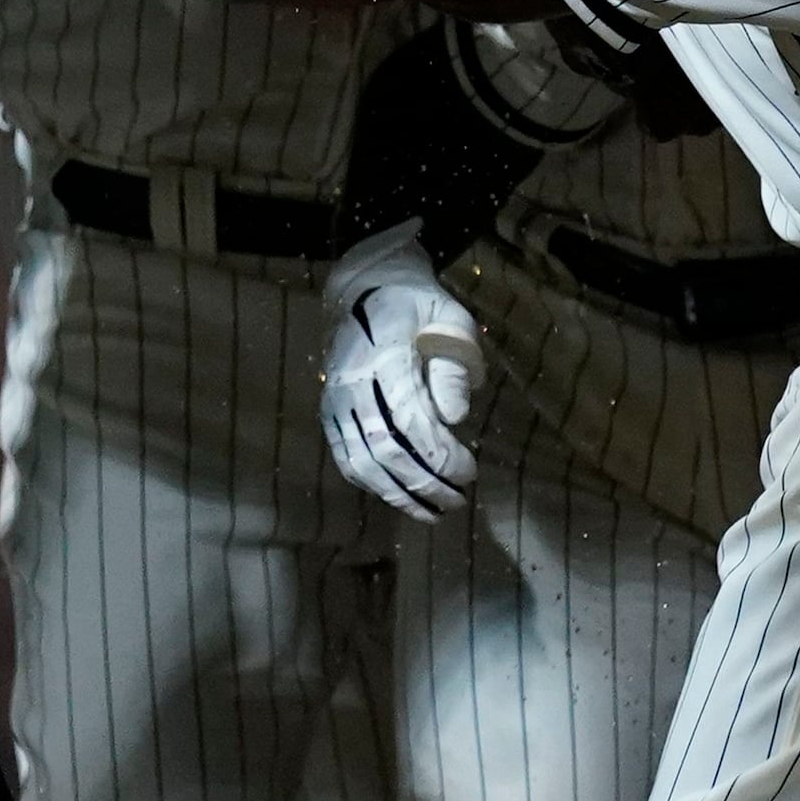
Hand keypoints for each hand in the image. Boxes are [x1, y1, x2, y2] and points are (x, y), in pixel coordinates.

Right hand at [319, 226, 486, 518]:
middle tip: (459, 499)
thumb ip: (454, 367)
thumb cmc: (418, 306)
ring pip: (362, 462)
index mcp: (385, 357)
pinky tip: (401, 496)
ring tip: (434, 512)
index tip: (470, 471)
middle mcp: (352, 383)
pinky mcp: (329, 412)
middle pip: (386, 450)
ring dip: (399, 494)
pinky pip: (346, 457)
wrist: (364, 288)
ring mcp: (335, 400)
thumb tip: (455, 418)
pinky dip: (373, 484)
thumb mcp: (450, 321)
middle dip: (426, 483)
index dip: (441, 455)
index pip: (411, 420)